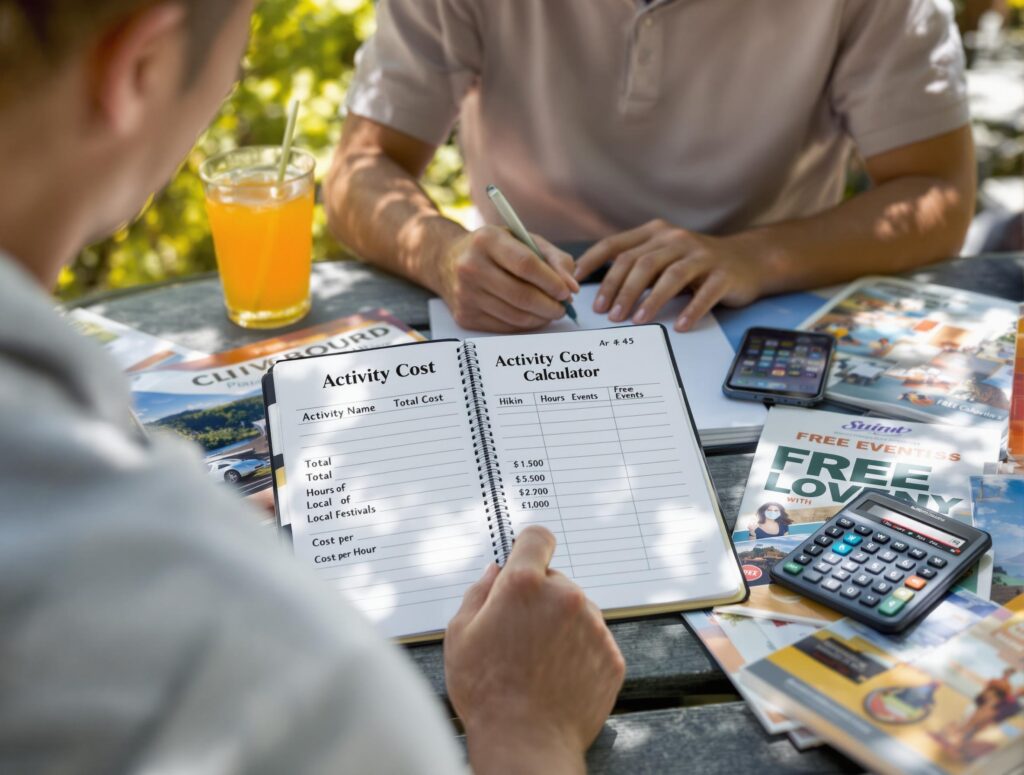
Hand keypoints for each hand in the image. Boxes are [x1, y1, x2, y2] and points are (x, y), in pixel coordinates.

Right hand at [438, 226, 579, 331]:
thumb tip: (572, 287)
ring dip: (541, 318)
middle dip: (551, 305)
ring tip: (551, 310)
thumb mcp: (522, 240)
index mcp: (486, 240)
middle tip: (564, 306)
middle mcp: (471, 267)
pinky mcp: (464, 316)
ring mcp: (465, 294)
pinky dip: (525, 325)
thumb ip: (553, 258)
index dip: (552, 282)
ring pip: (516, 316)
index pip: (526, 265)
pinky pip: (505, 327)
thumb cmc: (494, 249)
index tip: (568, 291)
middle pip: (522, 295)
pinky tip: (532, 316)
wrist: (446, 260)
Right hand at [445, 527, 623, 773]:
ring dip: (562, 626)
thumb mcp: (460, 635)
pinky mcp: (611, 655)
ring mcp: (593, 626)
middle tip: (520, 635)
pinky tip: (557, 676)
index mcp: (525, 585)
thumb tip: (496, 573)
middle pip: (556, 581)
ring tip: (538, 663)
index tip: (526, 560)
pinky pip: (594, 641)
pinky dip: (580, 653)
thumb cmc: (487, 692)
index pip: (537, 538)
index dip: (529, 548)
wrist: (526, 743)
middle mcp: (565, 597)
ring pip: (578, 612)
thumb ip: (478, 593)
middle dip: (540, 600)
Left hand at [575, 219, 764, 330]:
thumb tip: (599, 291)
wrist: (748, 260)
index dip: (593, 262)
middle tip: (608, 313)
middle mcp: (677, 240)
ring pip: (670, 276)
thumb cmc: (696, 263)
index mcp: (656, 234)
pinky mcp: (723, 275)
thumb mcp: (664, 256)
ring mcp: (702, 256)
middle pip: (641, 262)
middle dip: (620, 289)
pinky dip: (691, 310)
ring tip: (635, 320)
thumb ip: (636, 265)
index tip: (574, 282)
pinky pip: (705, 293)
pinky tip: (680, 325)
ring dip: (650, 300)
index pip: (617, 245)